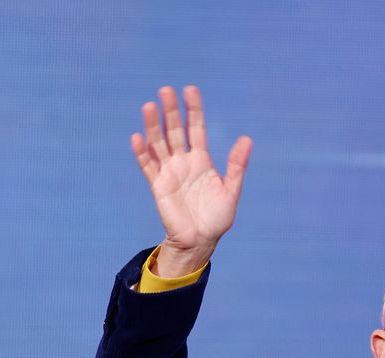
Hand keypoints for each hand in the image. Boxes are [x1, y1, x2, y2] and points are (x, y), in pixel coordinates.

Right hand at [131, 85, 251, 274]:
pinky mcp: (158, 186)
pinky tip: (138, 138)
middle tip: (166, 90)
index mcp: (201, 160)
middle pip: (174, 130)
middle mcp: (183, 162)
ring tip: (149, 106)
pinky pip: (148, 166)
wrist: (200, 241)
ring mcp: (169, 172)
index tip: (190, 90)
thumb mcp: (231, 190)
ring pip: (158, 143)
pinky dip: (142, 153)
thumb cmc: (217, 218)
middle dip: (170, 111)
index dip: (193, 110)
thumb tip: (247, 138)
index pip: (195, 128)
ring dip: (152, 125)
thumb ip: (236, 165)